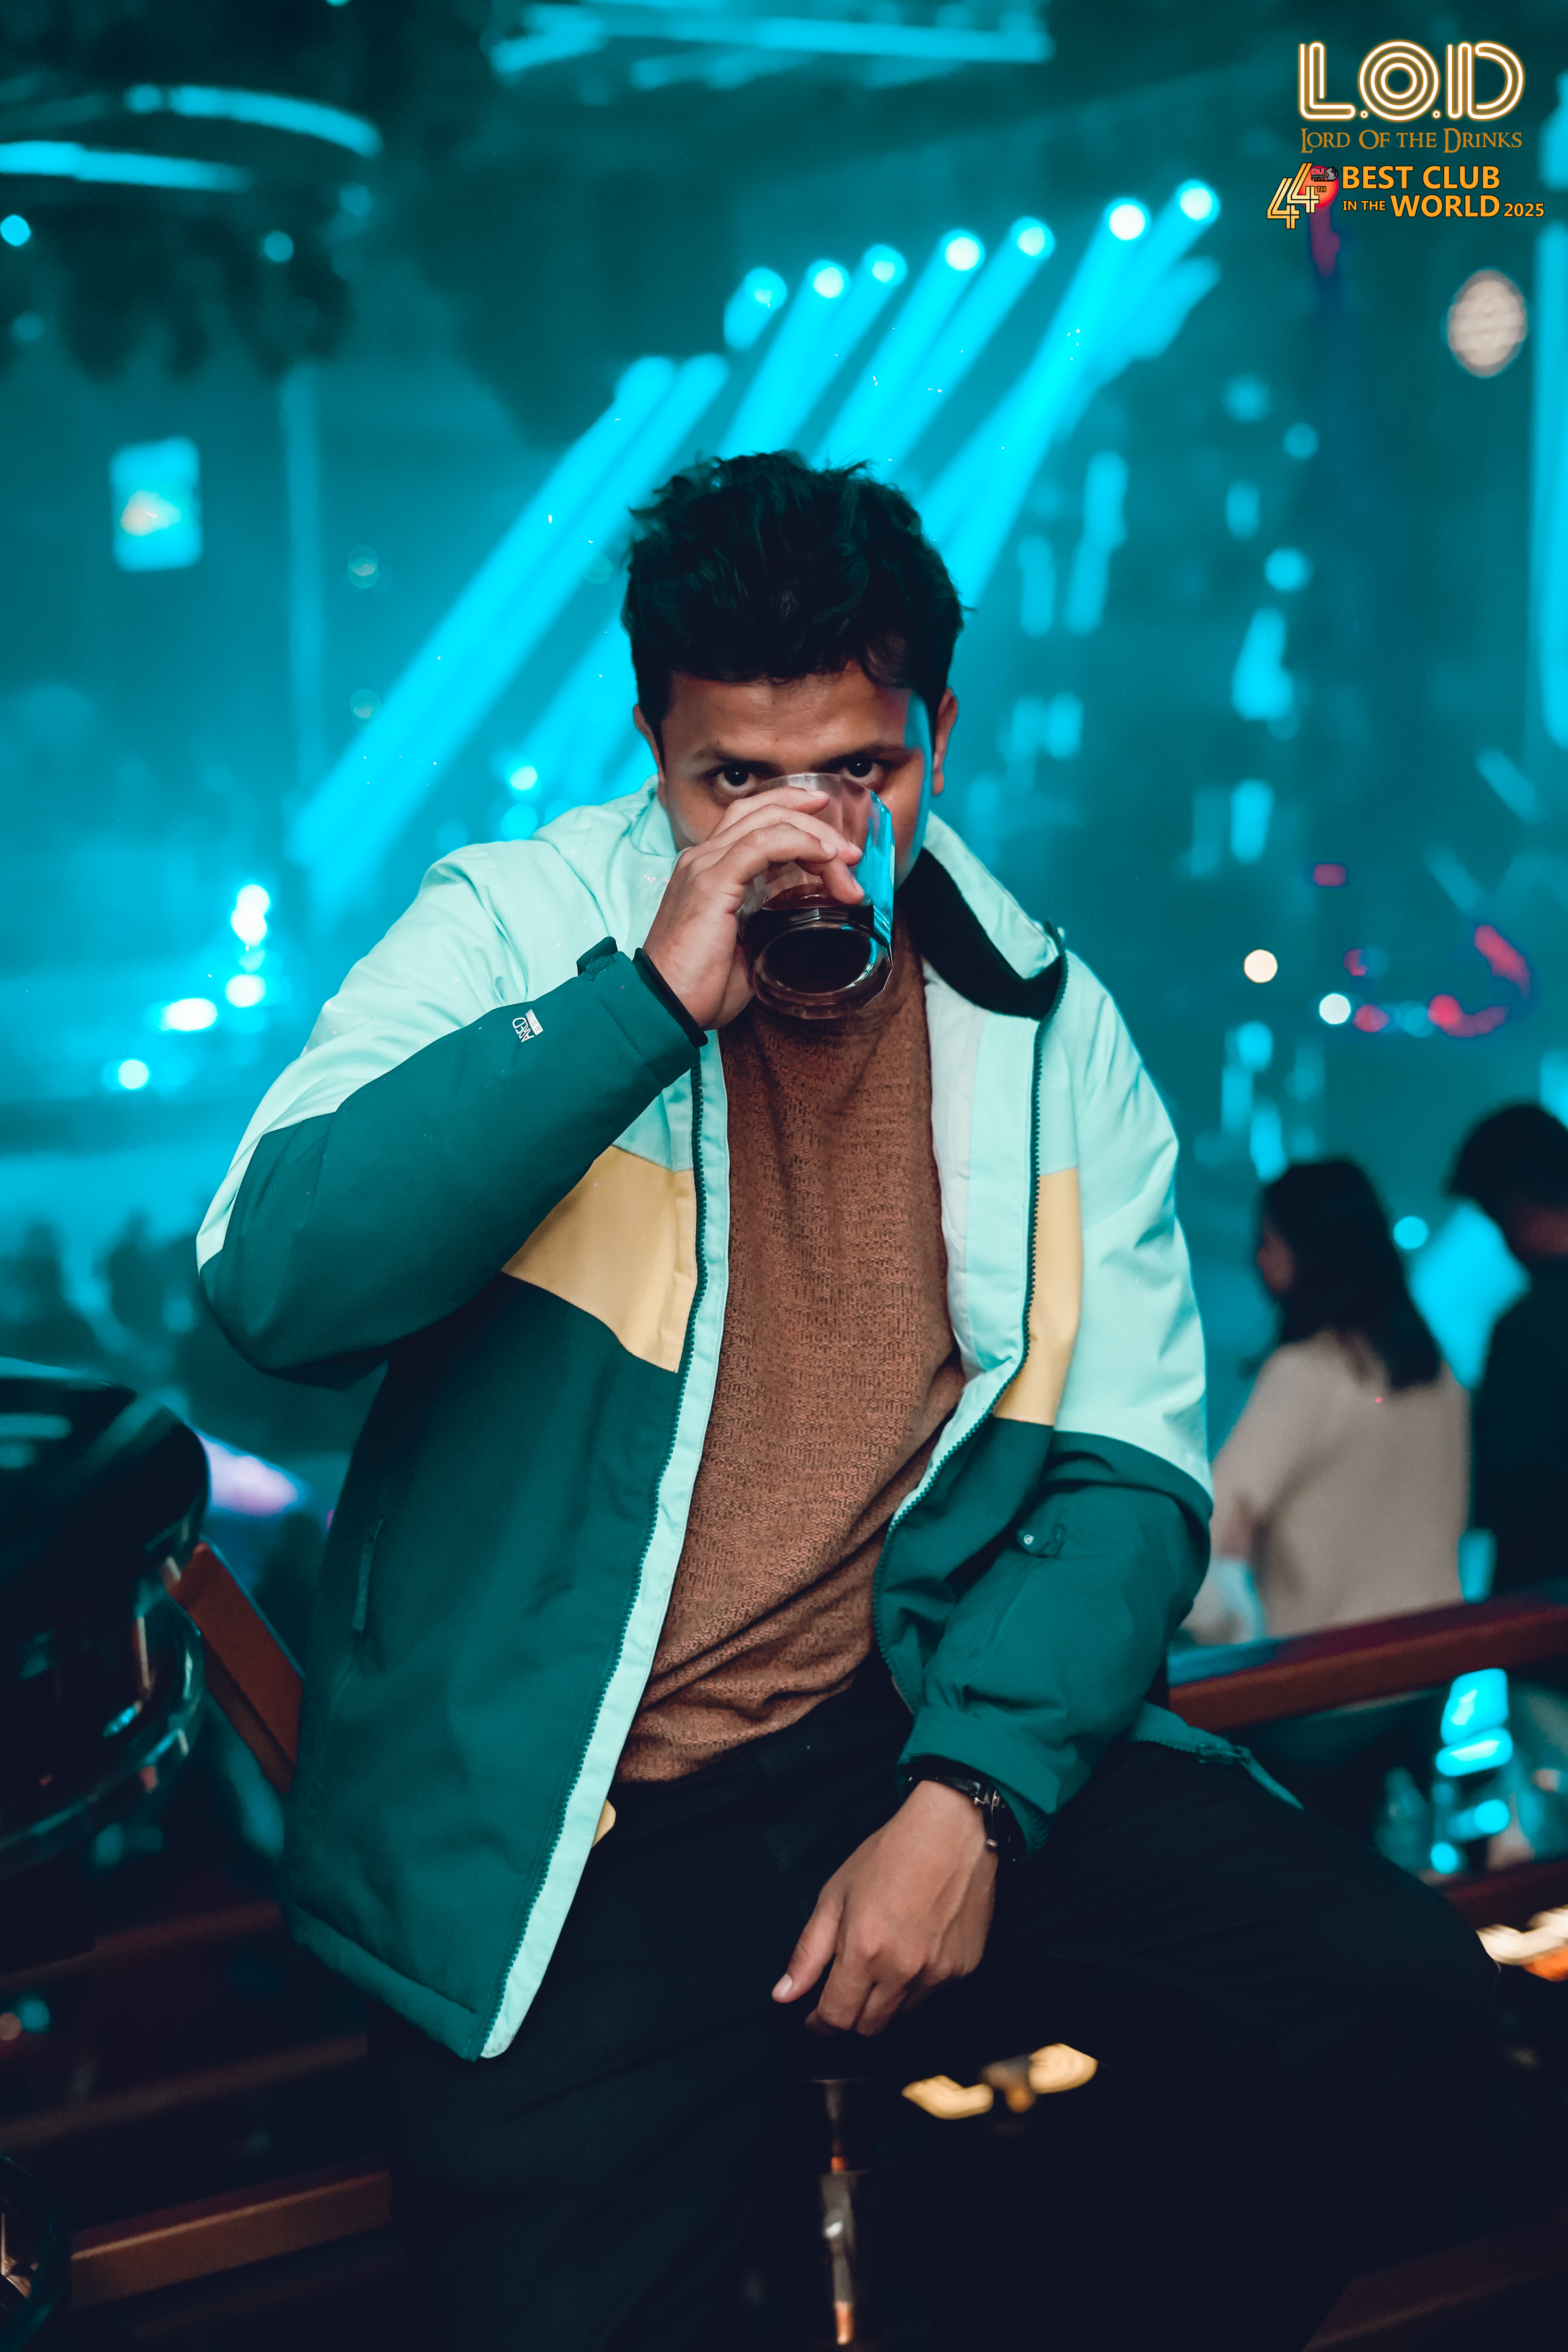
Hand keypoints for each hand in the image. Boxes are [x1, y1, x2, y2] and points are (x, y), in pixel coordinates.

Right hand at [640, 785, 862, 1030]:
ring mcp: (704, 867)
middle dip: (813, 823)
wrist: (665, 1008)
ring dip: (815, 836)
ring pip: (767, 823)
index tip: (833, 838)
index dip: (794, 815)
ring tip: (846, 862)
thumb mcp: (745, 946)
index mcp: (708, 870)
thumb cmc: (701, 986)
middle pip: (762, 811)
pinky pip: (762, 845)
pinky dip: (799, 845)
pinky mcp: (712, 883)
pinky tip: (824, 859)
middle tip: (849, 851)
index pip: (751, 819)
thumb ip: (767, 925)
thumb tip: (801, 925)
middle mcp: (703, 859)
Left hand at [771, 1781, 996, 2036]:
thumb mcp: (835, 1895)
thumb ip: (809, 1952)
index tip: (813, 2017)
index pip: (836, 2019)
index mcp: (866, 1953)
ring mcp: (938, 1974)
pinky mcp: (964, 1969)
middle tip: (844, 1989)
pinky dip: (916, 1984)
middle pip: (868, 2027)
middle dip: (849, 2016)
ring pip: (900, 2015)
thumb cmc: (889, 1855)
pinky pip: (931, 1994)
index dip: (819, 2024)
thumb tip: (783, 1996)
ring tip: (881, 1960)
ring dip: (883, 2001)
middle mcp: (904, 1972)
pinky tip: (913, 1948)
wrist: (953, 1831)